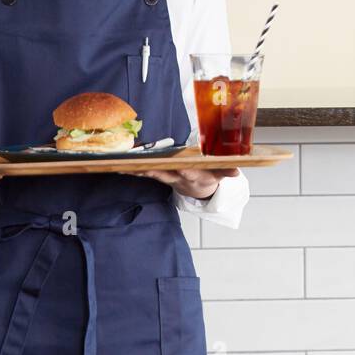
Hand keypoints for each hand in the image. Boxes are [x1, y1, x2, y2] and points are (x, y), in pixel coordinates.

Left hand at [118, 164, 238, 198]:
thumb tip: (236, 172)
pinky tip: (118, 166)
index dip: (180, 169)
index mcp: (192, 175)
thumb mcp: (220, 174)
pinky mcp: (159, 176)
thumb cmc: (210, 175)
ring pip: (150, 173)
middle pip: (162, 173)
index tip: (173, 166)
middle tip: (135, 166)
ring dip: (135, 170)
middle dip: (148, 170)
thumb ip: (226, 172)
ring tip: (120, 165)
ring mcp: (167, 178)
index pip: (186, 171)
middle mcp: (177, 177)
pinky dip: (132, 169)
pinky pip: (145, 172)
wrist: (201, 189)